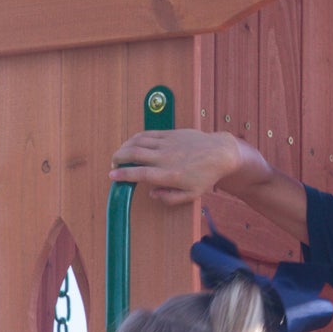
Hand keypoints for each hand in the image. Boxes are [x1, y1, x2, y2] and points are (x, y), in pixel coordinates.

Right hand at [112, 127, 245, 202]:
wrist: (219, 153)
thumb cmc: (206, 176)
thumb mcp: (191, 195)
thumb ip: (170, 198)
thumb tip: (151, 194)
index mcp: (170, 175)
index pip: (140, 174)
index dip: (123, 175)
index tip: (112, 176)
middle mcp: (166, 158)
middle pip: (134, 154)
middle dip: (118, 158)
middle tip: (113, 165)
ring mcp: (167, 143)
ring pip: (138, 142)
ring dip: (124, 147)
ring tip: (119, 154)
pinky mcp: (170, 133)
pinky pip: (147, 134)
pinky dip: (135, 138)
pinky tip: (131, 143)